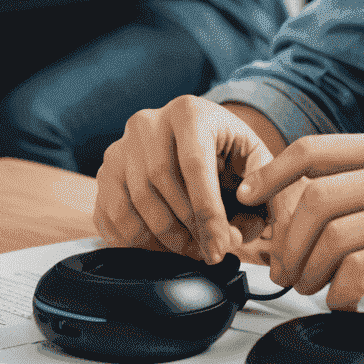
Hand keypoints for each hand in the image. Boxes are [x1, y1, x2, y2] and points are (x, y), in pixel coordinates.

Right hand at [94, 95, 282, 262]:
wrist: (195, 137)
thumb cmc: (227, 150)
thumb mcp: (253, 157)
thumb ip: (258, 188)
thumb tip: (235, 231)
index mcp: (189, 111)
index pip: (194, 164)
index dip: (208, 212)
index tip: (221, 247)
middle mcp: (149, 122)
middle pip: (160, 182)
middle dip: (186, 226)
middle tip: (206, 251)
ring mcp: (121, 146)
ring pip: (133, 201)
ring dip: (161, 237)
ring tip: (188, 248)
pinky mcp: (105, 171)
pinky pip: (111, 214)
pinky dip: (134, 239)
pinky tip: (159, 245)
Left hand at [238, 128, 363, 329]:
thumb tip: (320, 212)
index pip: (313, 150)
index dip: (270, 177)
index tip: (249, 202)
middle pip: (310, 197)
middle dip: (285, 243)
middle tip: (286, 273)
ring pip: (327, 236)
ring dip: (307, 273)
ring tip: (315, 292)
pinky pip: (356, 272)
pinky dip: (339, 296)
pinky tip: (350, 305)